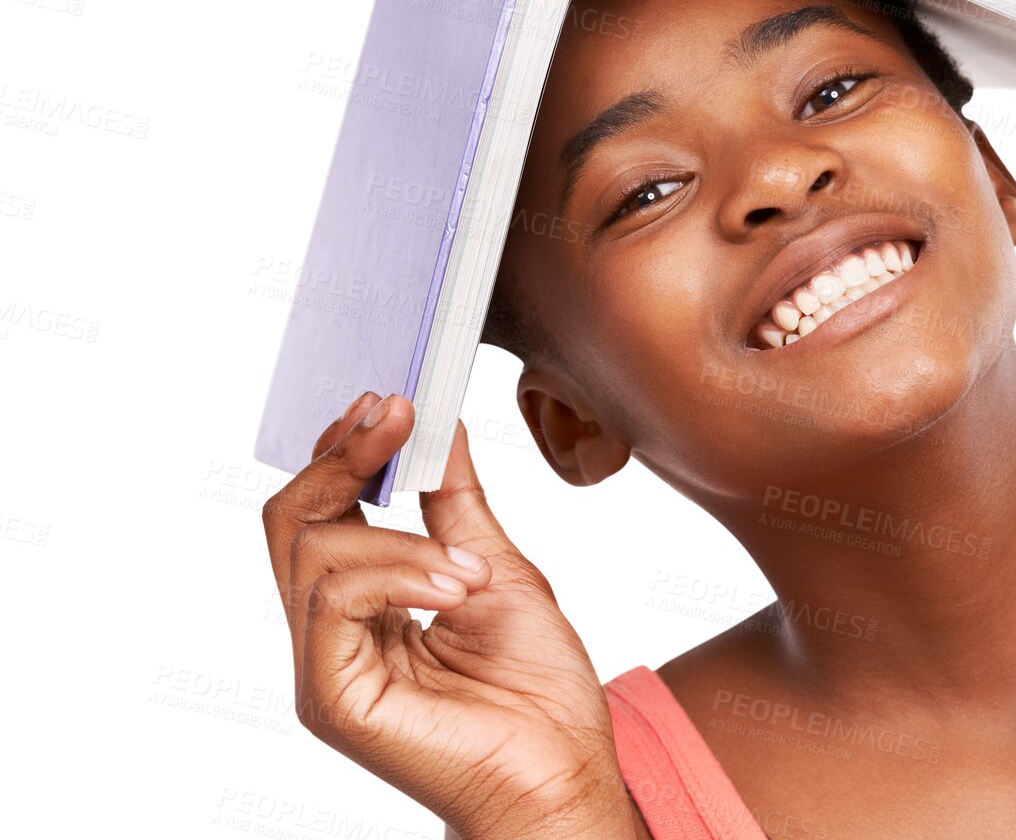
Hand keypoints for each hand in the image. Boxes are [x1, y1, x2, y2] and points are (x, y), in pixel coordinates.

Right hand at [261, 392, 632, 838]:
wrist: (564, 772)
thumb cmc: (535, 689)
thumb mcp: (497, 566)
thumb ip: (456, 500)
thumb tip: (437, 421)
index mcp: (364, 602)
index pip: (320, 508)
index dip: (347, 447)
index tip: (393, 400)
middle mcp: (332, 632)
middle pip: (291, 519)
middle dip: (345, 456)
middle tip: (399, 418)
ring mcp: (326, 667)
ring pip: (314, 552)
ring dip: (401, 538)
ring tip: (469, 568)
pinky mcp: (333, 697)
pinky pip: (334, 603)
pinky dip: (397, 574)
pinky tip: (455, 587)